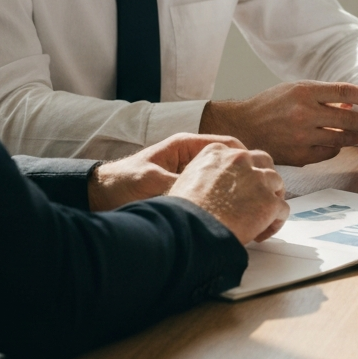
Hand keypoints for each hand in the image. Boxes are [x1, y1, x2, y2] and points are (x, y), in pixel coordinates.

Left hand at [88, 132, 246, 211]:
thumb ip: (177, 186)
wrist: (98, 196)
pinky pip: (210, 192)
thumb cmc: (121, 183)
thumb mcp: (152, 183)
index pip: (227, 144)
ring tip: (247, 204)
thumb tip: (202, 196)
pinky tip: (227, 214)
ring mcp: (188, 173)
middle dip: (245, 175)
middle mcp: (190, 158)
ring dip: (234, 189)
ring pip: (222, 178)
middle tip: (258, 192)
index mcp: (186, 146)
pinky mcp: (184, 190)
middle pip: (229, 161)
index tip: (258, 172)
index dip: (246, 157)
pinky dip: (221, 201)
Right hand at [168, 143, 290, 244]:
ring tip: (262, 218)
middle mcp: (240, 160)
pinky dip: (276, 222)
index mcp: (217, 152)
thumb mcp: (186, 180)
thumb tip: (214, 190)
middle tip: (257, 198)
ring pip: (276, 184)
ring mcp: (257, 179)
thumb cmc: (182, 213)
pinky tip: (262, 234)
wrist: (188, 229)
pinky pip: (283, 210)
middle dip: (263, 179)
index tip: (238, 188)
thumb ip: (206, 175)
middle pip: (263, 162)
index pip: (240, 156)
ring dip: (271, 199)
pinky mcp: (269, 201)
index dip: (242, 173)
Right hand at [202, 81, 357, 165]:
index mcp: (304, 91)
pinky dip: (335, 149)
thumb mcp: (295, 89)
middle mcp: (304, 113)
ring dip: (354, 136)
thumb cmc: (271, 105)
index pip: (345, 92)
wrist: (243, 126)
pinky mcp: (299, 155)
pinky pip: (328, 153)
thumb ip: (323, 95)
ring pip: (341, 139)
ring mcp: (302, 136)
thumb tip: (352, 101)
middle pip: (348, 118)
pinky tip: (335, 144)